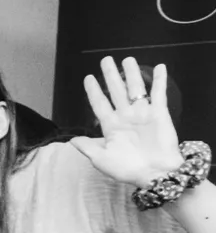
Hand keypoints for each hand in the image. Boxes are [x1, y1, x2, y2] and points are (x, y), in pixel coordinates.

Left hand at [72, 56, 181, 187]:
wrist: (154, 173)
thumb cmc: (126, 169)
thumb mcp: (100, 159)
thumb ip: (87, 146)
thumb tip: (71, 139)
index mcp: (110, 126)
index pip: (99, 103)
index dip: (94, 91)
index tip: (88, 78)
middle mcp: (125, 116)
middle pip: (116, 91)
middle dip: (110, 76)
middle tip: (106, 60)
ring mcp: (142, 114)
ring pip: (135, 88)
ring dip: (132, 73)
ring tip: (127, 59)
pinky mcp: (159, 113)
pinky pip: (158, 93)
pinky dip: (159, 80)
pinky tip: (159, 67)